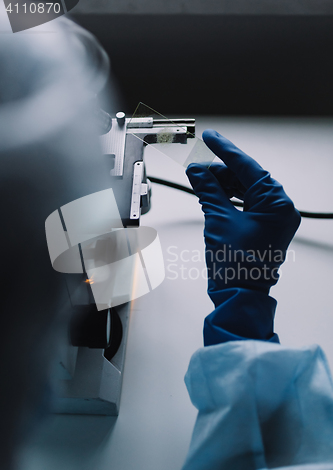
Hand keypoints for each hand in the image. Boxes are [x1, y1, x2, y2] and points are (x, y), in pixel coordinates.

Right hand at [186, 130, 300, 305]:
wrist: (240, 294)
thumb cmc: (236, 264)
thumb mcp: (219, 220)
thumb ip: (208, 190)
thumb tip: (197, 170)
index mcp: (277, 204)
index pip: (249, 168)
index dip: (226, 151)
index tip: (211, 137)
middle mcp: (280, 209)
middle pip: (248, 178)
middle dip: (221, 170)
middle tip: (198, 166)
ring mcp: (274, 219)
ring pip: (247, 190)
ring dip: (224, 184)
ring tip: (201, 180)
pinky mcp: (265, 227)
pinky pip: (247, 204)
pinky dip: (229, 198)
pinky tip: (212, 193)